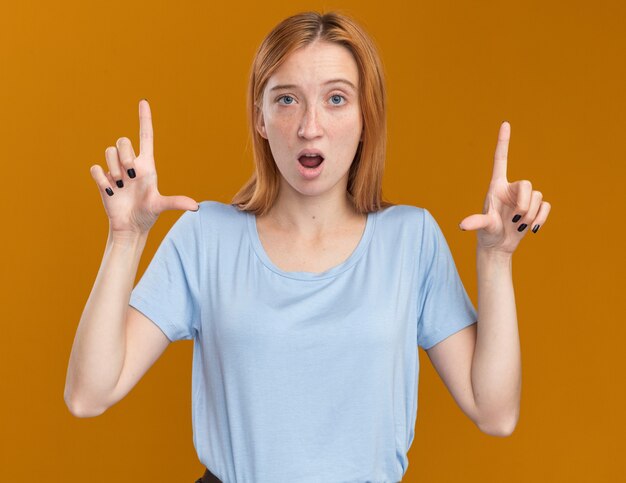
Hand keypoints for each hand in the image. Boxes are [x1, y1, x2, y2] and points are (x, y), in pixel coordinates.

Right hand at [89, 99, 198, 235]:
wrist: (130, 226)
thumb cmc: (147, 214)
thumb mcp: (160, 206)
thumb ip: (176, 202)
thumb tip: (195, 207)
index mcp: (146, 165)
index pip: (145, 136)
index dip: (144, 118)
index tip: (143, 101)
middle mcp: (130, 163)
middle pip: (122, 140)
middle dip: (124, 155)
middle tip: (129, 177)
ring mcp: (115, 170)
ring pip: (108, 152)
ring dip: (114, 169)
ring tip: (121, 186)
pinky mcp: (102, 178)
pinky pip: (96, 168)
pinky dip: (102, 179)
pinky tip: (111, 191)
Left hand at [458, 121, 551, 254]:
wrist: (498, 246)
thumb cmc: (487, 233)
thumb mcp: (483, 227)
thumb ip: (477, 222)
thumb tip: (463, 226)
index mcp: (497, 186)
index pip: (501, 160)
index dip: (503, 142)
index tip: (505, 123)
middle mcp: (512, 189)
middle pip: (528, 184)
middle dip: (524, 204)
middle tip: (515, 220)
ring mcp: (524, 198)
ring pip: (538, 197)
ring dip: (530, 215)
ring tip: (518, 226)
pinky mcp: (535, 208)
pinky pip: (546, 206)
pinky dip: (541, 218)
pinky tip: (531, 229)